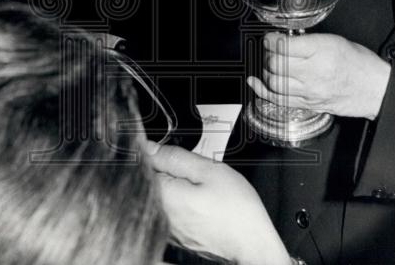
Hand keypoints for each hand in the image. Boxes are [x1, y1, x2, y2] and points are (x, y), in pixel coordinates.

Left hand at [148, 142, 289, 264]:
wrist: (252, 246)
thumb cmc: (236, 212)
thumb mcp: (209, 170)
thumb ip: (175, 157)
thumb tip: (150, 148)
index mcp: (164, 196)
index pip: (142, 166)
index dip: (155, 154)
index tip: (171, 155)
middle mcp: (160, 215)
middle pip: (150, 182)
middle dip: (166, 171)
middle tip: (193, 175)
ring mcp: (167, 229)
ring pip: (162, 197)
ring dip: (174, 189)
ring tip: (200, 192)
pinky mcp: (176, 238)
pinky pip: (171, 213)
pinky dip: (181, 205)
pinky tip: (200, 206)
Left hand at [247, 32, 391, 119]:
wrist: (375, 89)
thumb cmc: (359, 63)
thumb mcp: (335, 41)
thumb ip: (309, 41)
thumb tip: (284, 40)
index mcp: (322, 51)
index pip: (284, 46)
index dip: (271, 40)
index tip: (270, 38)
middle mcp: (314, 72)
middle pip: (275, 64)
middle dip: (267, 55)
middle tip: (270, 50)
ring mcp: (310, 91)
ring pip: (274, 82)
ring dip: (266, 71)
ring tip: (270, 64)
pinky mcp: (309, 104)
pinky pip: (279, 100)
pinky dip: (262, 90)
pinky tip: (255, 82)